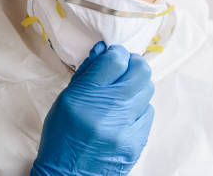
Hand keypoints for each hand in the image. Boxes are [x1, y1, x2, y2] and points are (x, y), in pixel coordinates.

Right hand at [31, 42, 154, 175]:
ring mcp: (125, 127)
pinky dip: (139, 107)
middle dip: (133, 64)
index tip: (115, 56)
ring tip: (124, 92)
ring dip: (137, 85)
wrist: (69, 175)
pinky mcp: (137, 141)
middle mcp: (107, 110)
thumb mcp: (65, 100)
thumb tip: (106, 48)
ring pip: (147, 88)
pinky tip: (126, 113)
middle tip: (125, 68)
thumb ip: (88, 73)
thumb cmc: (64, 135)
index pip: (116, 59)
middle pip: (140, 70)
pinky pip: (148, 111)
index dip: (118, 53)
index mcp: (84, 97)